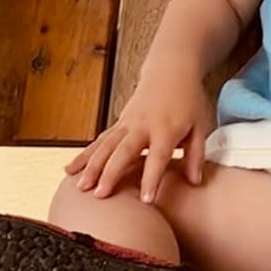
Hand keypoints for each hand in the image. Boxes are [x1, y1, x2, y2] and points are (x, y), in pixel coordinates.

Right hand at [64, 66, 216, 202]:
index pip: (158, 157)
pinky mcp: (119, 123)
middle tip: (100, 195)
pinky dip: (84, 155)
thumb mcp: (200, 126)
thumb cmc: (188, 101)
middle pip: (124, 151)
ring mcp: (128, 123)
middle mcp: (143, 126)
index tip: (146, 201)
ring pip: (106, 145)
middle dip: (111, 173)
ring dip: (92, 165)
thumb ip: (196, 155)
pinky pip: (100, 140)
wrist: (172, 70)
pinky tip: (70, 170)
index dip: (151, 178)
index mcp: (166, 129)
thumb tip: (196, 182)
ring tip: (80, 186)